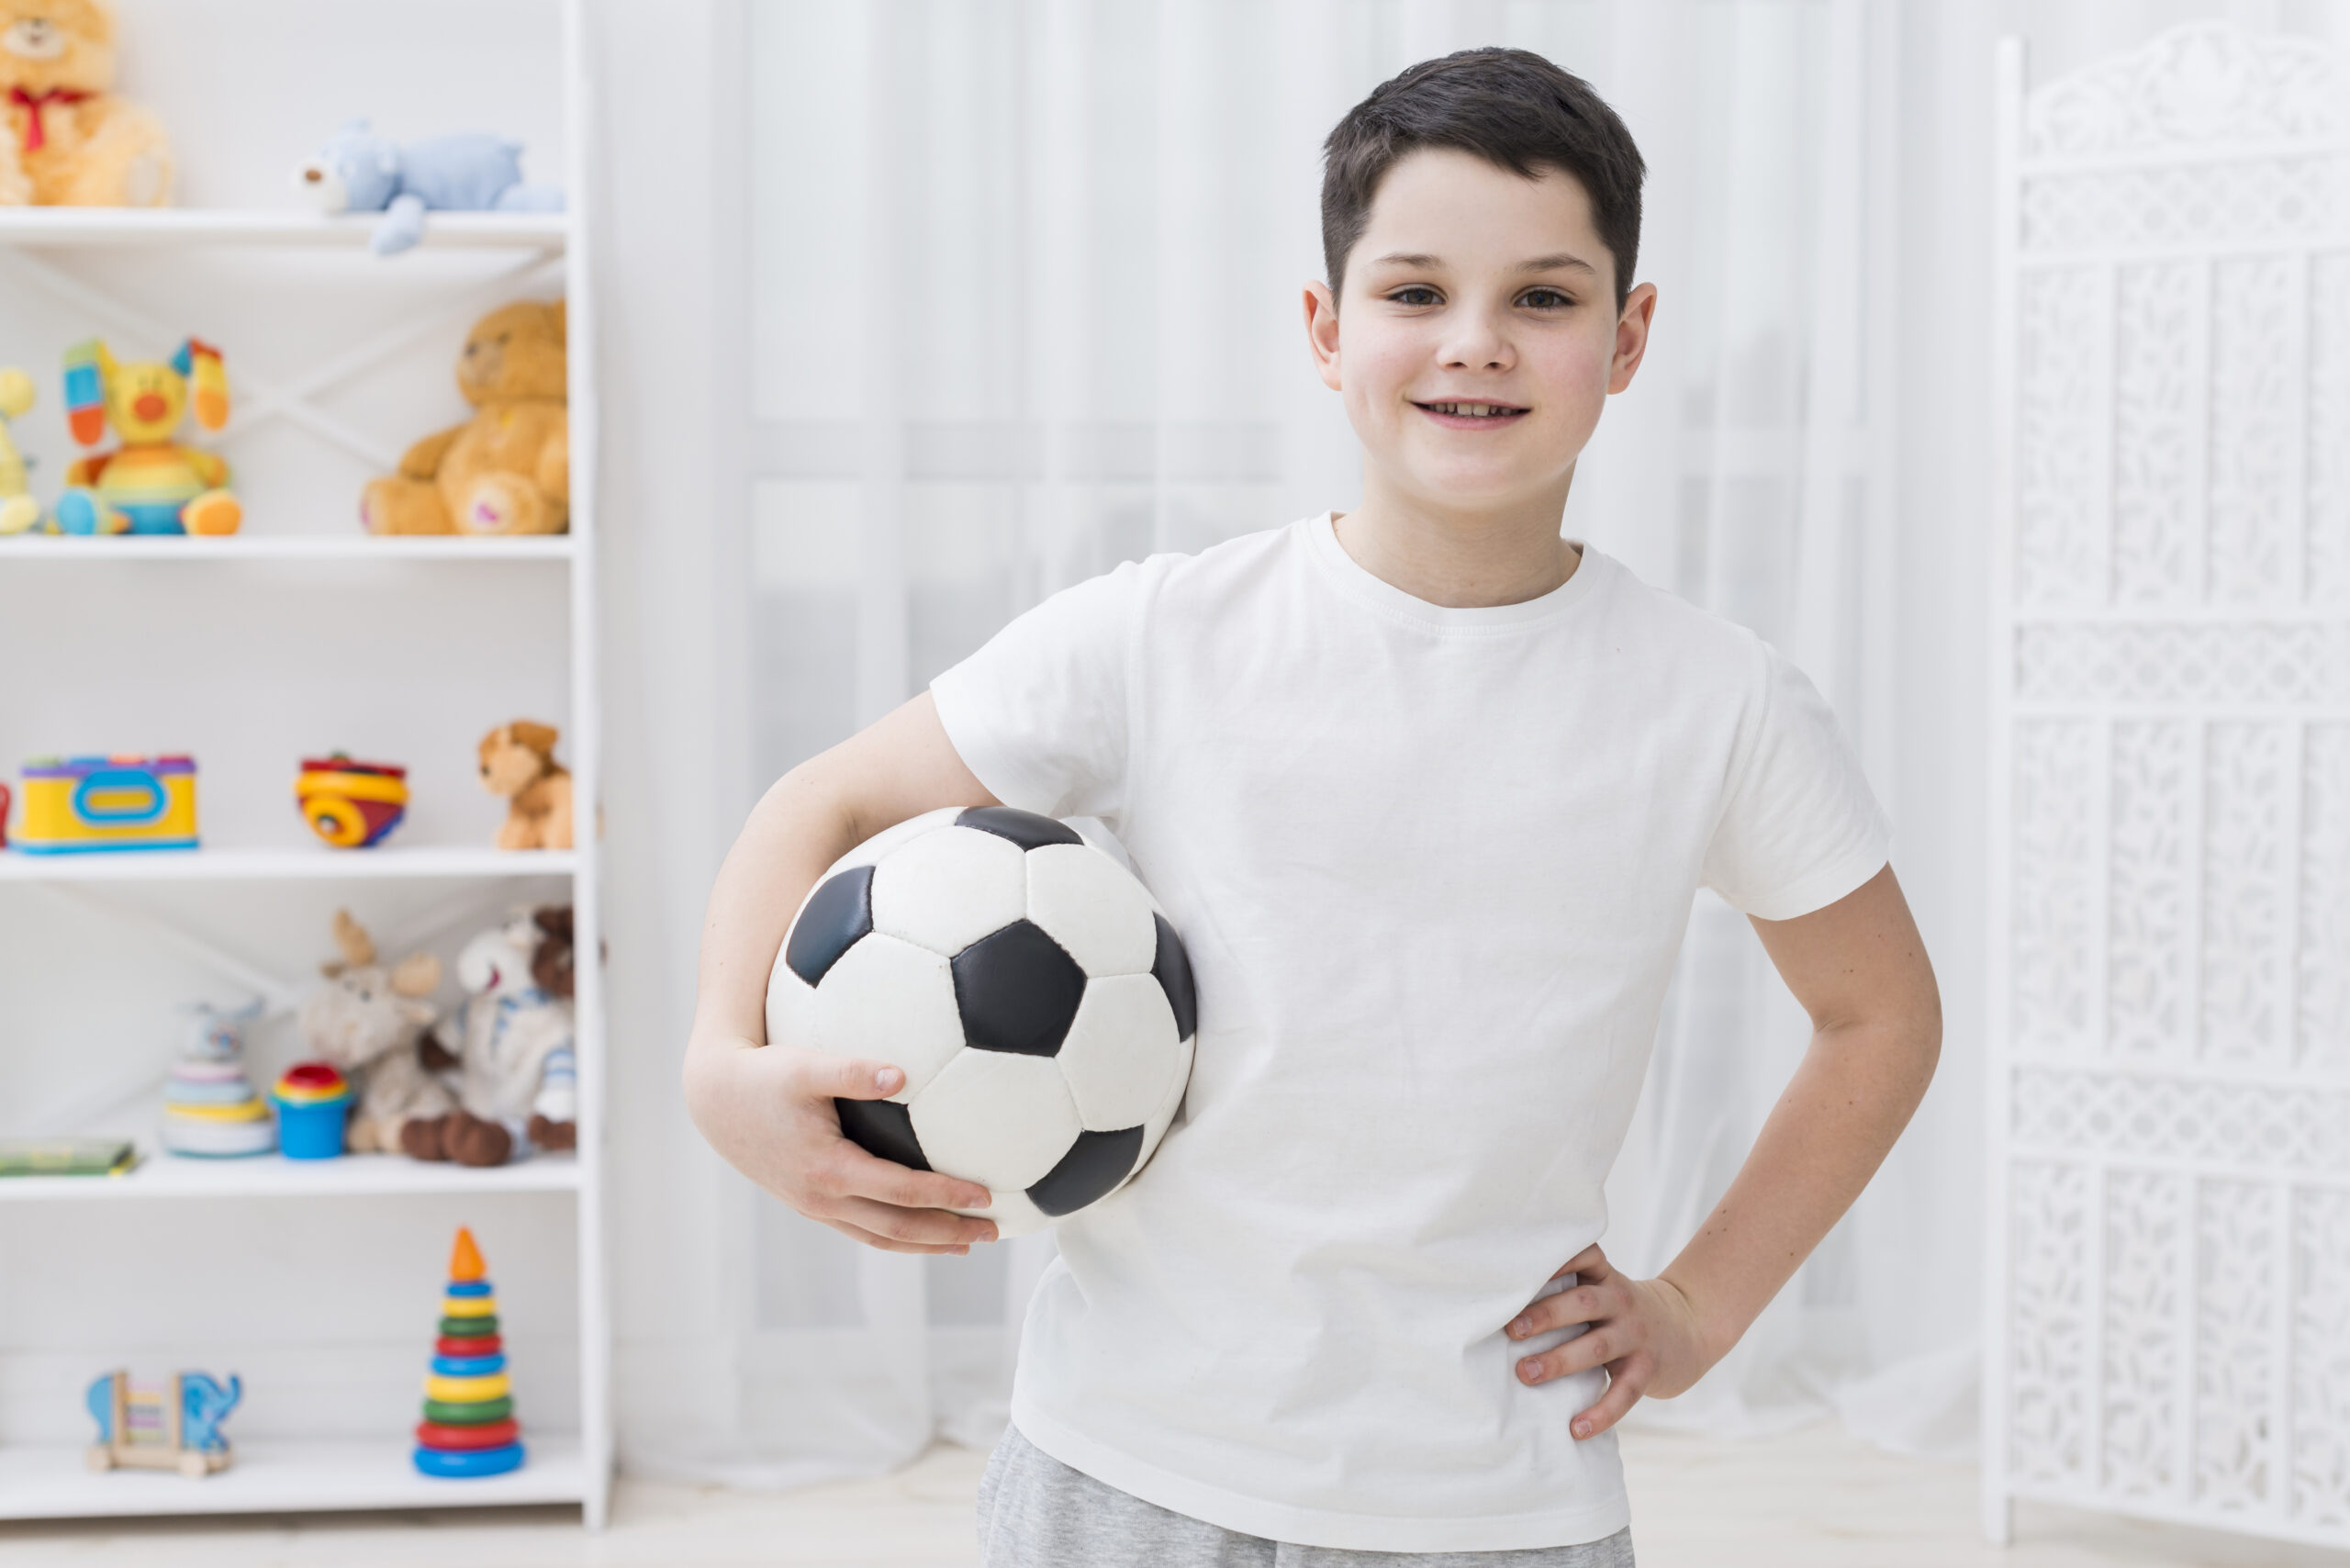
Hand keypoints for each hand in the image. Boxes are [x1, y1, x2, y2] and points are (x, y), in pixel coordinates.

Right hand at [682, 1030, 997, 1255]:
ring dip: (926, 1243)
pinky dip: (896, 1235)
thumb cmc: (763, 1076)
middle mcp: (822, 1198)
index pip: (902, 1192)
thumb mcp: (805, 1065)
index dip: (947, 1196)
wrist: (715, 1100)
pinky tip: (919, 1227)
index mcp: (828, 1169)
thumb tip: (903, 1074)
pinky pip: (861, 1229)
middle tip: (995, 1231)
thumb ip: (853, 1070)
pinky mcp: (810, 1202)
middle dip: (948, 1232)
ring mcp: (814, 1206)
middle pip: (897, 1229)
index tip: (987, 1195)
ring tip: (968, 1243)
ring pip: (879, 1238)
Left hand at [1502, 1244, 1710, 1439]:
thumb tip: (1501, 1306)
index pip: (1583, 1258)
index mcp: (1604, 1278)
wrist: (1688, 1328)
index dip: (1557, 1260)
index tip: (1523, 1269)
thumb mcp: (1605, 1288)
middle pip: (1582, 1304)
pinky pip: (1624, 1393)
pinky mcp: (1647, 1369)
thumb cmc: (1624, 1311)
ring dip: (1559, 1360)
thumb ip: (1567, 1288)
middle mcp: (1621, 1302)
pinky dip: (1601, 1412)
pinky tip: (1576, 1428)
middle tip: (1511, 1330)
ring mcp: (1636, 1336)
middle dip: (1545, 1315)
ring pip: (1597, 1347)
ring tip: (1526, 1373)